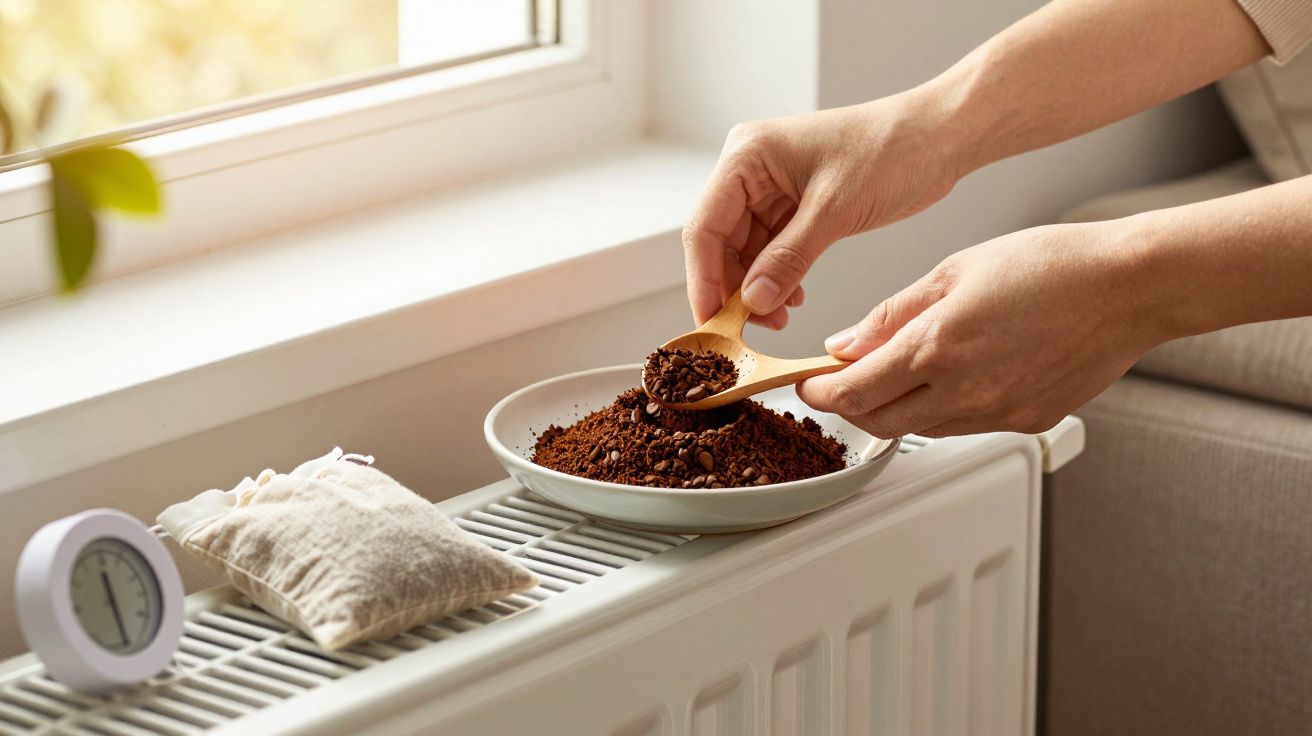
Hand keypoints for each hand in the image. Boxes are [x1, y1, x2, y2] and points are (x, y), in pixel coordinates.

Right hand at [682, 93, 961, 327]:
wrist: (938, 136)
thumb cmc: (892, 150)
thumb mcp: (836, 210)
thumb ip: (788, 258)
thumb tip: (752, 302)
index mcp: (746, 155)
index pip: (705, 227)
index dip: (703, 281)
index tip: (713, 325)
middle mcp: (749, 168)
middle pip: (719, 243)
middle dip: (733, 290)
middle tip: (750, 331)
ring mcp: (769, 186)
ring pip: (744, 251)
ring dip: (757, 289)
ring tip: (778, 319)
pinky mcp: (792, 203)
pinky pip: (770, 249)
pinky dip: (777, 277)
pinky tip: (793, 299)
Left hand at [797, 221, 1167, 437]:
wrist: (1128, 287)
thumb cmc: (1051, 265)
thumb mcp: (953, 271)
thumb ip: (891, 314)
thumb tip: (845, 344)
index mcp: (937, 347)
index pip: (853, 392)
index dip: (820, 391)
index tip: (808, 382)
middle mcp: (965, 392)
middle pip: (879, 422)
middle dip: (850, 406)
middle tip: (841, 382)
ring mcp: (997, 413)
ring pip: (921, 428)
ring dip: (896, 408)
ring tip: (898, 371)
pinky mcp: (1025, 422)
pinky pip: (964, 426)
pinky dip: (942, 408)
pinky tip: (953, 377)